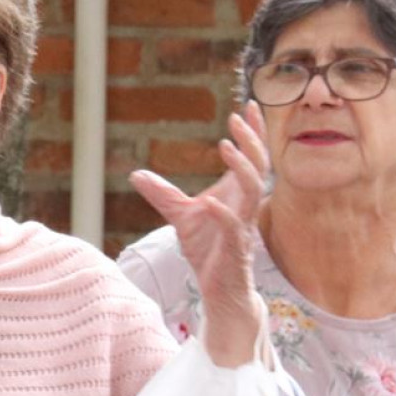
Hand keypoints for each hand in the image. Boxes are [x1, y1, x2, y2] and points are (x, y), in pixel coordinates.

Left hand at [130, 103, 269, 367]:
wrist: (218, 290)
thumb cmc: (208, 252)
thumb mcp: (180, 217)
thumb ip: (163, 194)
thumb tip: (136, 173)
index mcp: (236, 195)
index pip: (252, 157)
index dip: (253, 132)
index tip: (248, 105)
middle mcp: (244, 206)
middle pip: (259, 166)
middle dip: (252, 140)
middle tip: (238, 117)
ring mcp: (242, 227)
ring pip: (253, 192)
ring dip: (242, 168)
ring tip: (227, 147)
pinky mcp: (235, 250)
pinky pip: (234, 228)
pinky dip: (224, 214)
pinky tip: (211, 202)